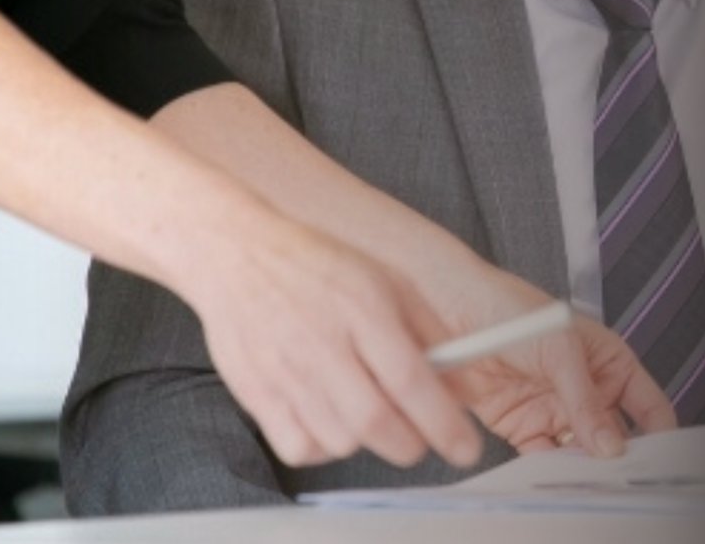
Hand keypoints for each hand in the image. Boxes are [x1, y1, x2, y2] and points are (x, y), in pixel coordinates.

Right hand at [179, 216, 483, 469]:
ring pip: (340, 441)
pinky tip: (332, 421)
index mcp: (363, 310)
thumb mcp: (387, 280)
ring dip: (369, 442)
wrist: (237, 255)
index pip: (410, 381)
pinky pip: (299, 448)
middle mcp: (323, 345)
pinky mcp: (256, 394)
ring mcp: (285, 373)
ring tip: (372, 414)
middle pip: (375, 423)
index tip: (465, 449)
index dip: (443, 423)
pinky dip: (324, 448)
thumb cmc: (319, 266)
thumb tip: (467, 379)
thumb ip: (431, 330)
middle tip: (422, 438)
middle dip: (411, 444)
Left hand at [432, 269, 677, 456]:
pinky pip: (543, 457)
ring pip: (580, 452)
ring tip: (587, 481)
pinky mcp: (522, 427)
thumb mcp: (561, 349)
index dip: (660, 431)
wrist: (451, 312)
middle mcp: (586, 390)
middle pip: (615, 435)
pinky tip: (553, 476)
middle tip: (621, 477)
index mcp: (609, 362)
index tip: (664, 458)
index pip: (647, 403)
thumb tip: (611, 445)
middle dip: (620, 457)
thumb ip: (587, 400)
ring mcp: (555, 409)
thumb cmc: (510, 307)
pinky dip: (549, 470)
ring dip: (583, 467)